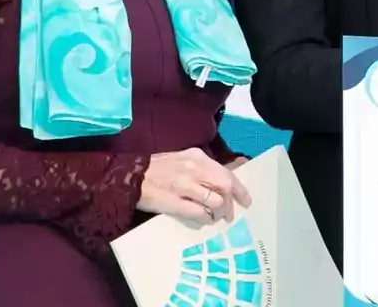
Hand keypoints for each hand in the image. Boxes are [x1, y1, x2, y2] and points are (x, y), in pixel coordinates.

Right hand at [137, 148, 251, 224]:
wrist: (131, 177)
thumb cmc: (160, 168)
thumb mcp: (185, 159)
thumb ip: (205, 168)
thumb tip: (227, 179)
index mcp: (198, 157)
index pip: (226, 173)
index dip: (239, 188)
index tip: (246, 200)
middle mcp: (194, 169)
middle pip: (225, 186)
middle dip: (232, 202)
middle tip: (230, 214)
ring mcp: (185, 186)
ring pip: (215, 201)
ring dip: (218, 212)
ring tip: (214, 216)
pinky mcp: (175, 202)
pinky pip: (199, 213)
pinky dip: (205, 218)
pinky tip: (203, 219)